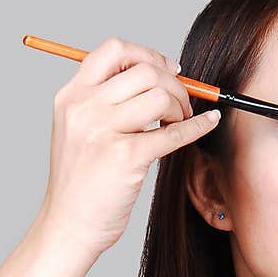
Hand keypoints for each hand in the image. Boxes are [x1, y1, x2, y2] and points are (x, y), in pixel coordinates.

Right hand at [37, 36, 221, 258]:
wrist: (68, 225)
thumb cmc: (80, 184)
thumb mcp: (78, 132)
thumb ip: (103, 105)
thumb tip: (153, 81)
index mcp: (71, 96)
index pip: (113, 51)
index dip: (148, 54)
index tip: (169, 69)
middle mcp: (84, 107)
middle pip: (143, 71)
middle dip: (174, 83)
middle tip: (183, 103)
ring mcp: (103, 131)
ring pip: (159, 95)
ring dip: (181, 106)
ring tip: (180, 122)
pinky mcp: (125, 157)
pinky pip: (173, 133)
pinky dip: (197, 126)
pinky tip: (209, 124)